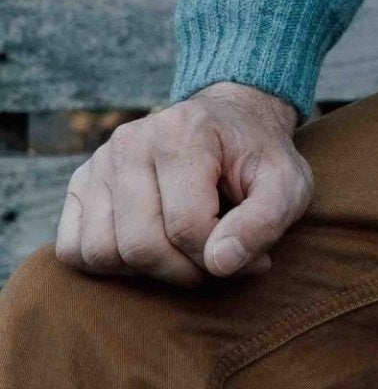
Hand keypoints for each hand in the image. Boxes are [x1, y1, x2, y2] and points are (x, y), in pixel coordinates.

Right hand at [54, 80, 312, 286]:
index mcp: (185, 132)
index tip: (244, 254)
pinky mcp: (82, 182)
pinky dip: (106, 264)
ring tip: (182, 251)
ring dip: (145, 271)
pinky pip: (73, 249)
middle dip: (182, 271)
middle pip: (141, 245)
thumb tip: (220, 263)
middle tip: (212, 262)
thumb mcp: (287, 184)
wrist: (233, 122)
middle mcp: (133, 140)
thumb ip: (264, 222)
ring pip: (103, 253)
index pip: (187, 226)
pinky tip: (146, 247)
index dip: (216, 258)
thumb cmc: (259, 159)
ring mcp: (101, 160)